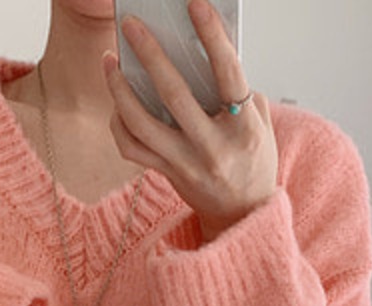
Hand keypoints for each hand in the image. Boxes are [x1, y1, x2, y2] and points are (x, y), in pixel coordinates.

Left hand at [103, 0, 277, 241]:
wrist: (243, 217)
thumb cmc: (253, 163)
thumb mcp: (261, 125)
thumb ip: (241, 91)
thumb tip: (206, 53)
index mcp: (244, 129)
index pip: (229, 74)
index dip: (212, 37)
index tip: (195, 7)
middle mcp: (213, 148)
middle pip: (174, 94)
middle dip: (150, 54)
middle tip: (133, 25)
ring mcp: (186, 165)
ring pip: (142, 123)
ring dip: (120, 88)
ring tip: (110, 60)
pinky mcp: (167, 175)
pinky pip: (132, 148)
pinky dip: (119, 123)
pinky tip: (116, 101)